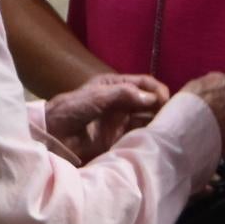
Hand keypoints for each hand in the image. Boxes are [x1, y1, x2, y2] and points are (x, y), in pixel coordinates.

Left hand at [39, 72, 165, 163]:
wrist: (51, 136)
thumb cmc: (69, 110)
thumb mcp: (95, 97)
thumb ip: (122, 94)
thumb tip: (152, 98)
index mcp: (114, 86)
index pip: (143, 83)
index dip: (156, 89)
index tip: (165, 100)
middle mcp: (121, 102)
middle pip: (149, 101)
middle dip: (162, 106)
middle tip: (173, 116)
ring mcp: (121, 122)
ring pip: (147, 119)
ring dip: (158, 122)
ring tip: (169, 128)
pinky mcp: (119, 140)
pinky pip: (139, 136)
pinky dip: (150, 137)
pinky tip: (158, 139)